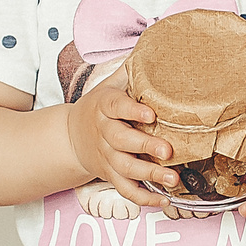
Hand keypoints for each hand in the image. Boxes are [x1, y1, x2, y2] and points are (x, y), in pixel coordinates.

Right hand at [65, 79, 179, 211]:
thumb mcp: (112, 84)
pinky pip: (125, 190)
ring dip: (149, 175)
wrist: (72, 135)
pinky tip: (163, 200)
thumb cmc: (102, 107)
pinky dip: (143, 199)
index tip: (151, 113)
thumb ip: (134, 71)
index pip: (116, 105)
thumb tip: (160, 45)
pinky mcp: (110, 175)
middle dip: (145, 146)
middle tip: (168, 151)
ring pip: (125, 169)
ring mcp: (107, 156)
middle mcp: (104, 133)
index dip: (132, 110)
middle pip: (121, 141)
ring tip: (172, 179)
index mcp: (105, 106)